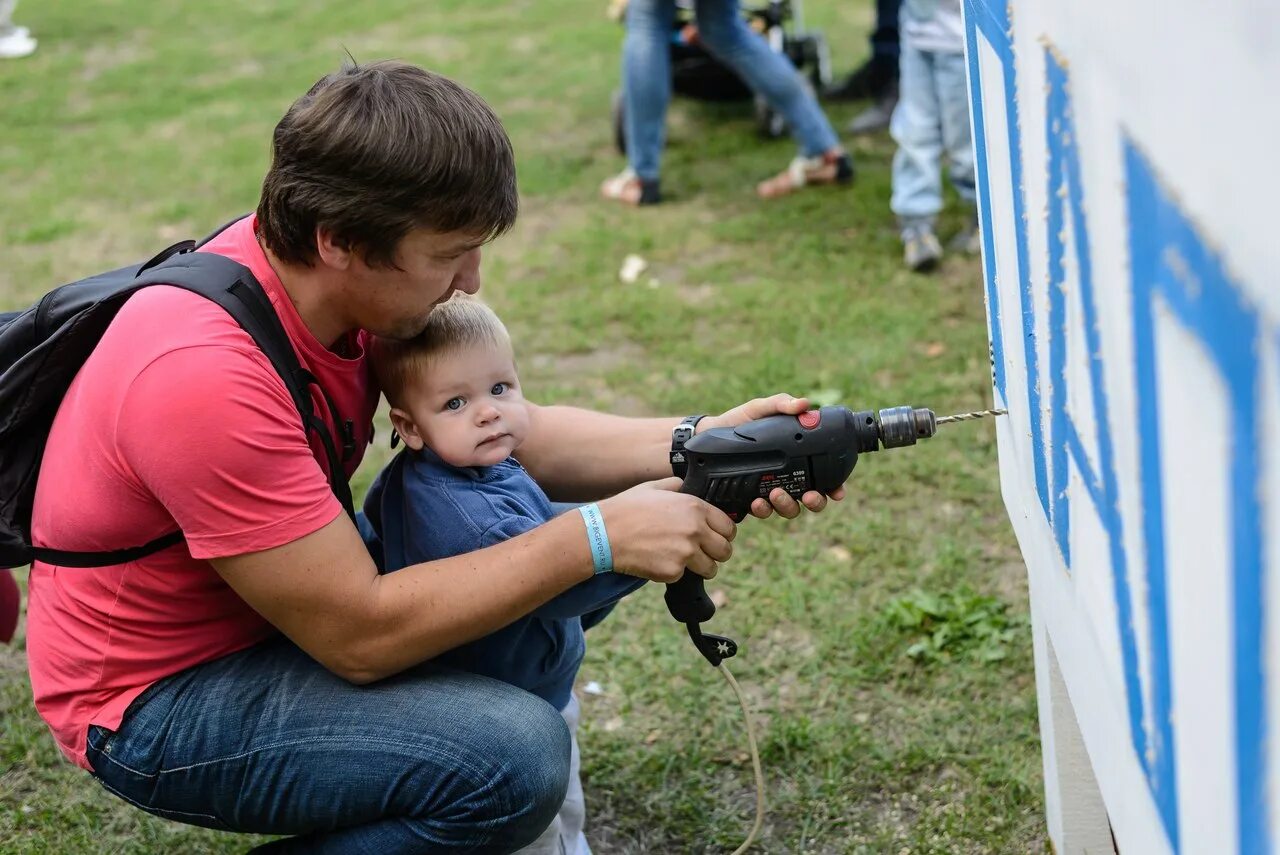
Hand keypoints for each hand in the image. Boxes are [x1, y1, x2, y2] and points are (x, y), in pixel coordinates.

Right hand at [598, 478, 735, 582]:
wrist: (603, 534)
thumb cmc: (626, 509)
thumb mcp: (653, 487)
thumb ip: (677, 486)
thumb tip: (686, 486)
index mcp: (694, 508)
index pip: (729, 527)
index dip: (722, 533)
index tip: (714, 537)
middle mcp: (695, 530)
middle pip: (725, 551)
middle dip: (715, 553)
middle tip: (700, 552)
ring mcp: (685, 553)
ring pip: (711, 568)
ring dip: (700, 567)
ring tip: (680, 558)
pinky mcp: (673, 572)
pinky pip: (684, 577)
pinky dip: (674, 573)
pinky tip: (658, 560)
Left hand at [698, 392, 847, 518]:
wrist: (707, 436)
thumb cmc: (738, 421)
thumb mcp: (759, 409)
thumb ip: (780, 405)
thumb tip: (804, 404)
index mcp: (796, 458)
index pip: (824, 476)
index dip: (835, 486)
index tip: (837, 491)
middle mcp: (788, 478)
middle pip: (812, 499)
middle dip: (815, 502)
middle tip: (809, 496)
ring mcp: (770, 491)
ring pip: (790, 509)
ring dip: (788, 506)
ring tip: (776, 494)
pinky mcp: (751, 500)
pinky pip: (763, 512)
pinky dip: (763, 510)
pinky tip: (757, 502)